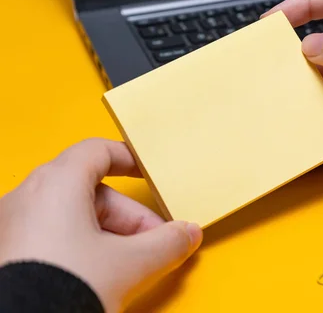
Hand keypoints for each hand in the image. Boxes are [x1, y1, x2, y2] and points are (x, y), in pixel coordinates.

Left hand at [0, 138, 202, 311]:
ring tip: (130, 266)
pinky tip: (98, 276)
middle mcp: (28, 198)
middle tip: (154, 241)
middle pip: (91, 191)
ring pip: (72, 217)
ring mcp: (12, 227)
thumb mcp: (130, 264)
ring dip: (109, 236)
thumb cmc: (58, 290)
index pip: (97, 151)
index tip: (148, 172)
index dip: (129, 159)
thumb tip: (185, 235)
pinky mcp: (8, 253)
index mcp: (56, 184)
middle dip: (129, 217)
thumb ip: (166, 243)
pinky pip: (52, 237)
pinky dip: (82, 248)